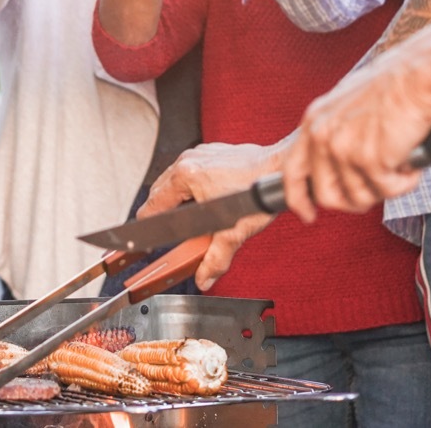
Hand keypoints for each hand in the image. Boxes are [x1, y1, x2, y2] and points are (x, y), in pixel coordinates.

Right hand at [138, 142, 279, 289]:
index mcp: (186, 176)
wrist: (280, 169)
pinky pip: (189, 171)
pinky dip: (191, 186)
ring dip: (176, 199)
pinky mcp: (210, 152)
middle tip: (172, 231)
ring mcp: (199, 154)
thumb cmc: (259, 191)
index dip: (150, 226)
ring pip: (173, 180)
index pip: (153, 205)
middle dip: (164, 213)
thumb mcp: (234, 232)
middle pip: (159, 192)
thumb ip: (215, 258)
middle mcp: (188, 161)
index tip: (150, 238)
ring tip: (188, 216)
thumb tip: (204, 278)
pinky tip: (203, 198)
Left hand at [282, 49, 430, 222]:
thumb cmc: (393, 87)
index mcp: (313, 121)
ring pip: (359, 198)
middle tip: (376, 191)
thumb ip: (335, 134)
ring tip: (400, 166)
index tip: (308, 214)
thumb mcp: (347, 106)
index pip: (292, 171)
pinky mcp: (369, 160)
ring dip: (384, 189)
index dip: (298, 199)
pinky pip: (387, 191)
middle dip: (352, 202)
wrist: (419, 76)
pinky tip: (411, 164)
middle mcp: (322, 136)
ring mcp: (343, 149)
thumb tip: (339, 169)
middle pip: (326, 196)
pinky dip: (405, 183)